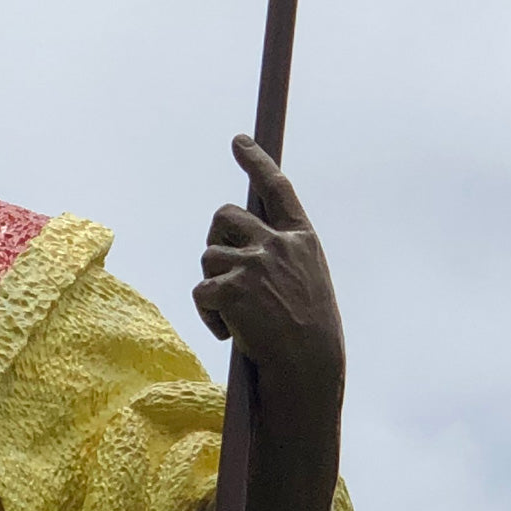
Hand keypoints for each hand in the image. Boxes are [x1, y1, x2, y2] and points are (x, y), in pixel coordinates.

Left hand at [193, 135, 344, 408]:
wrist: (308, 369)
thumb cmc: (309, 333)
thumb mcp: (307, 282)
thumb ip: (280, 255)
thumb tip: (240, 240)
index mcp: (301, 240)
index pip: (277, 189)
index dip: (257, 161)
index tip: (240, 141)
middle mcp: (278, 244)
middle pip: (224, 216)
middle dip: (216, 238)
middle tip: (222, 270)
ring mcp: (254, 264)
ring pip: (209, 257)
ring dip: (214, 285)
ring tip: (238, 316)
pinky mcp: (231, 288)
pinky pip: (201, 291)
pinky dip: (208, 315)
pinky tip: (230, 334)